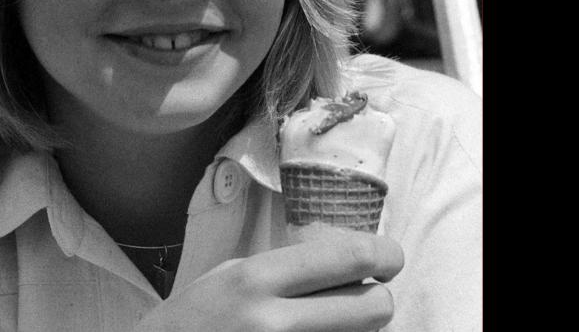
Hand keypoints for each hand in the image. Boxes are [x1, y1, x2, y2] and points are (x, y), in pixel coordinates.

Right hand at [134, 233, 402, 331]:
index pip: (349, 259)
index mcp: (256, 281)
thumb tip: (344, 260)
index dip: (384, 255)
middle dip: (378, 299)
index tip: (389, 258)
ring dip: (356, 331)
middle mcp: (275, 324)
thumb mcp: (227, 277)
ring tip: (325, 323)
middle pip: (375, 308)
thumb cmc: (190, 322)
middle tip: (365, 297)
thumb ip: (283, 268)